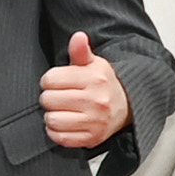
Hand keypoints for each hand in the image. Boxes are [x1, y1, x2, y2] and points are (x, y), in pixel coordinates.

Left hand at [39, 28, 129, 151]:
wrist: (126, 107)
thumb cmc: (103, 84)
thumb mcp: (93, 63)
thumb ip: (80, 51)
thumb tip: (78, 37)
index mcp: (94, 79)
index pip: (50, 79)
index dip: (49, 80)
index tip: (57, 82)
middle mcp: (96, 101)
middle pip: (48, 100)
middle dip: (49, 97)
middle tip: (58, 96)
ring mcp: (94, 121)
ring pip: (52, 120)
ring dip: (52, 115)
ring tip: (61, 110)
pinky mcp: (91, 138)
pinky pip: (59, 137)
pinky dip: (56, 131)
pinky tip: (65, 122)